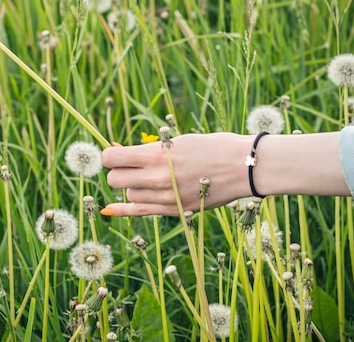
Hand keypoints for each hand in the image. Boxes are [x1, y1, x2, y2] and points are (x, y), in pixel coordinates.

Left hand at [101, 133, 251, 215]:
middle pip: (115, 180)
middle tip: (131, 167)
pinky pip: (141, 212)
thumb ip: (150, 150)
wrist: (244, 167)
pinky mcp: (175, 210)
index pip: (112, 159)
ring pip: (130, 195)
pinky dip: (125, 209)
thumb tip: (120, 153)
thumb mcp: (179, 141)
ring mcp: (167, 197)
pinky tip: (111, 209)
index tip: (115, 154)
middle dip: (119, 172)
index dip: (109, 156)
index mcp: (158, 155)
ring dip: (134, 187)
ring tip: (152, 178)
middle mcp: (158, 178)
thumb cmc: (212, 147)